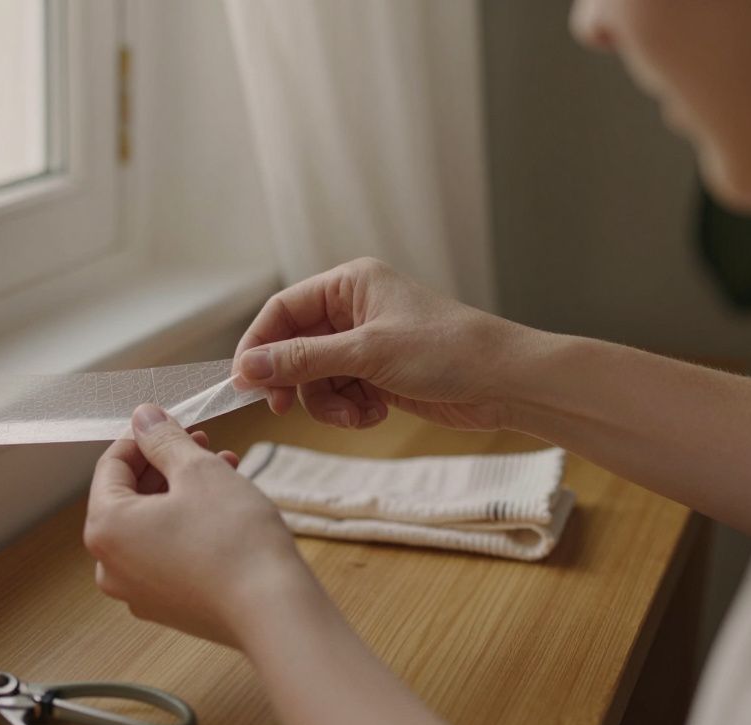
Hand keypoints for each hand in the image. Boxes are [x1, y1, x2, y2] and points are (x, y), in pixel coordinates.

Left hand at [84, 404, 323, 647]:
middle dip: (167, 464)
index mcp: (105, 529)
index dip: (143, 436)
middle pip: (130, 496)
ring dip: (183, 491)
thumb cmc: (234, 539)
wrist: (273, 611)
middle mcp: (110, 566)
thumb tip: (143, 417)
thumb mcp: (198, 471)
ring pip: (152, 524)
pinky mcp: (168, 606)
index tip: (172, 422)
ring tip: (224, 468)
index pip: (111, 465)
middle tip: (202, 442)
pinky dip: (188, 525)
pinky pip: (167, 553)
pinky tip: (225, 506)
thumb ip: (163, 439)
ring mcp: (138, 591)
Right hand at [233, 257, 534, 430]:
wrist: (506, 383)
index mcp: (350, 284)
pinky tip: (375, 414)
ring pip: (316, 378)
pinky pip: (340, 394)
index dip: (258, 345)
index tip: (244, 382)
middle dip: (295, 381)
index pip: (283, 310)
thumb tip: (249, 367)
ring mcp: (365, 343)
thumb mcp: (367, 354)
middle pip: (294, 347)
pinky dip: (350, 409)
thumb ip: (303, 360)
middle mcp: (353, 309)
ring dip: (328, 402)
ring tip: (356, 414)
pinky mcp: (378, 374)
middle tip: (284, 408)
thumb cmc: (446, 351)